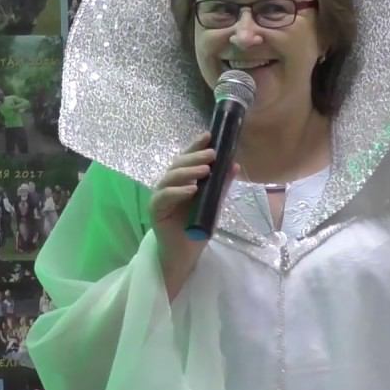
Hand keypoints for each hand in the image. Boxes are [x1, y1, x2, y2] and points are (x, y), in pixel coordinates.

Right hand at [150, 133, 237, 297]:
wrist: (186, 253)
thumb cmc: (197, 227)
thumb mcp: (213, 203)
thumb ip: (220, 185)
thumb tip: (234, 165)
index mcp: (181, 180)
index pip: (187, 158)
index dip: (196, 146)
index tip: (209, 136)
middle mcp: (169, 185)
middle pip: (178, 164)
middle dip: (195, 157)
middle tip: (211, 154)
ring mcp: (160, 197)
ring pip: (170, 177)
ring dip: (187, 172)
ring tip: (205, 170)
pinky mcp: (155, 210)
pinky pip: (164, 197)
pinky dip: (177, 192)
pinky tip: (191, 190)